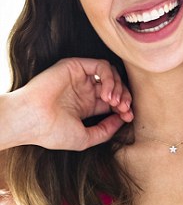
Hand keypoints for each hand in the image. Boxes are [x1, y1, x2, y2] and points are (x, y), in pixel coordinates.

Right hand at [2, 58, 132, 150]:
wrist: (31, 121)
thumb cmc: (52, 132)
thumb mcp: (85, 138)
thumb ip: (105, 130)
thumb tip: (123, 120)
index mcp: (85, 105)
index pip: (112, 101)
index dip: (124, 107)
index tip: (129, 117)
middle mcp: (84, 90)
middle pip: (115, 86)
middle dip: (124, 97)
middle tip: (125, 109)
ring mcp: (80, 77)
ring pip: (111, 73)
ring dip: (118, 87)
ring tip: (115, 102)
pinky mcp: (75, 66)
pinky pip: (101, 66)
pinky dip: (109, 78)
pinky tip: (107, 94)